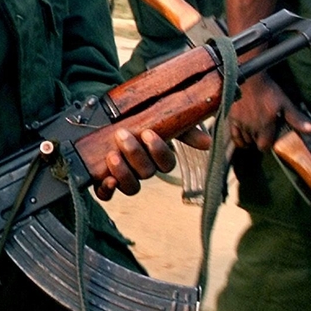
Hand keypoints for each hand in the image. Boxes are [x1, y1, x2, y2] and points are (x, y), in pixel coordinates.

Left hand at [90, 125, 209, 199]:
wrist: (106, 115)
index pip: (166, 163)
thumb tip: (207, 143)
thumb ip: (184, 129)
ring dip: (122, 172)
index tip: (148, 133)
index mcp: (157, 158)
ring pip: (131, 186)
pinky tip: (107, 180)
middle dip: (135, 154)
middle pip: (146, 173)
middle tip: (123, 135)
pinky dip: (106, 190)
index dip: (158, 151)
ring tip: (112, 155)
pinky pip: (107, 195)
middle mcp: (142, 170)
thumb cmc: (138, 119)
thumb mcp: (162, 119)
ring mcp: (124, 176)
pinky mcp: (103, 179)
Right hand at [228, 74, 310, 151]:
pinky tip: (244, 137)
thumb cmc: (268, 90)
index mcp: (265, 126)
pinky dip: (239, 139)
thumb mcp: (285, 103)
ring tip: (256, 133)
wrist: (249, 78)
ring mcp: (240, 123)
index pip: (264, 146)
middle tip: (265, 133)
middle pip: (255, 143)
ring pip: (245, 140)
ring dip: (250, 139)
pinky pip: (234, 136)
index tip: (271, 139)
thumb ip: (296, 119)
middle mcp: (251, 127)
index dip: (268, 145)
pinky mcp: (232, 118)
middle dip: (260, 140)